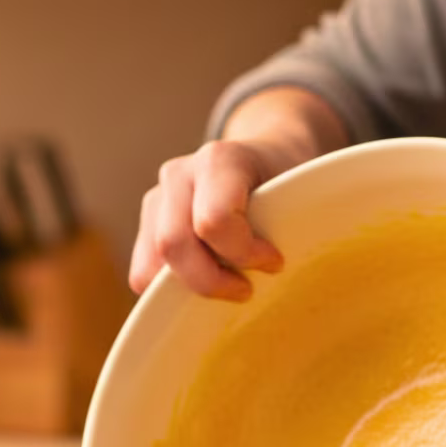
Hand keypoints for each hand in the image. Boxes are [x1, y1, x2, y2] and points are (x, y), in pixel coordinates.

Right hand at [128, 86, 349, 300]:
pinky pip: (144, 271)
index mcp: (220, 159)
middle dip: (210, 281)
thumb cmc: (289, 182)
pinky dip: (171, 291)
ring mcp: (157, 198)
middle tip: (246, 290)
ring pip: (152, 264)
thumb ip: (286, 221)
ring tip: (226, 284)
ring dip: (190, 288)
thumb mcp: (301, 191)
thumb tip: (276, 273)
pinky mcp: (147, 224)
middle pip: (173, 245)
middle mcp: (179, 174)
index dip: (243, 254)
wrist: (267, 156)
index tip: (274, 263)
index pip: (213, 221)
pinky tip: (206, 280)